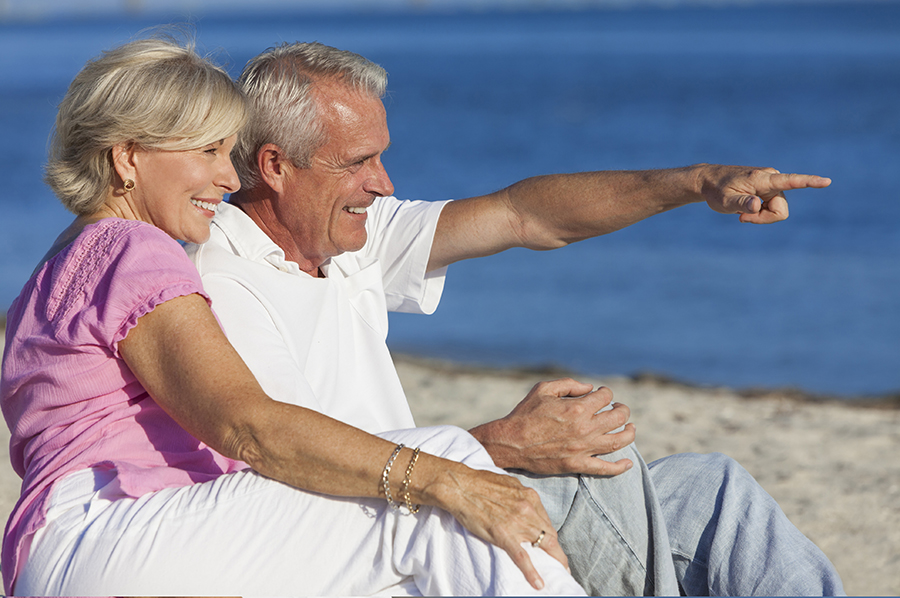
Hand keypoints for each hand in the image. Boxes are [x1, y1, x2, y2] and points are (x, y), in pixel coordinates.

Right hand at [435, 462, 568, 590]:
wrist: (460, 486)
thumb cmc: (480, 482)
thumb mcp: (508, 484)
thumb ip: (520, 496)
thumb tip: (525, 505)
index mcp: (529, 496)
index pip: (546, 521)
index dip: (551, 536)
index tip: (552, 545)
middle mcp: (528, 508)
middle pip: (550, 534)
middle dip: (557, 551)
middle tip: (561, 564)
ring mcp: (517, 522)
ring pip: (543, 545)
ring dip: (553, 561)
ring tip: (559, 572)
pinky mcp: (503, 534)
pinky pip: (521, 557)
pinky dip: (531, 572)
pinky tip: (538, 583)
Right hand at [470, 378, 634, 475]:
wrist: (510, 442)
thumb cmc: (525, 413)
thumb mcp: (543, 389)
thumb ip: (569, 384)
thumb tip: (589, 388)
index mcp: (577, 408)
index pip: (605, 396)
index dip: (605, 392)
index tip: (601, 394)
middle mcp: (584, 429)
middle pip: (618, 417)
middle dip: (622, 409)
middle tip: (617, 408)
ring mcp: (583, 449)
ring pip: (619, 441)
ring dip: (629, 432)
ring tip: (629, 428)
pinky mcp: (577, 465)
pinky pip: (606, 469)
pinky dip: (620, 467)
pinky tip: (628, 462)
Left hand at [698, 165, 830, 223]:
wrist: (709, 181)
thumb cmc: (716, 191)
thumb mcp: (724, 201)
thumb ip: (741, 203)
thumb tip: (756, 205)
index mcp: (762, 179)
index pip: (790, 180)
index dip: (809, 182)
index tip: (826, 181)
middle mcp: (771, 179)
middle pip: (780, 211)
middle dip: (764, 219)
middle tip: (742, 218)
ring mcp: (771, 184)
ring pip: (777, 211)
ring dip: (760, 217)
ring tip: (741, 212)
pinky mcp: (769, 189)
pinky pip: (772, 208)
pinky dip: (759, 213)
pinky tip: (745, 209)